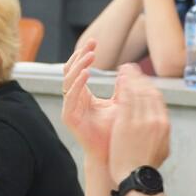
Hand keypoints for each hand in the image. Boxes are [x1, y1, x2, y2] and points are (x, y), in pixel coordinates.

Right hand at [61, 40, 118, 164]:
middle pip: (71, 70)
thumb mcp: (120, 103)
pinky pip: (70, 96)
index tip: (95, 42)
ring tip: (90, 56)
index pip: (79, 68)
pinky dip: (77, 83)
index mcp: (83, 95)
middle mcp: (74, 99)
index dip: (85, 54)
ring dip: (79, 66)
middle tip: (91, 44)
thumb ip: (121, 87)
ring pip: (68, 80)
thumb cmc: (115, 131)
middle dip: (80, 55)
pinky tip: (86, 73)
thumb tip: (127, 68)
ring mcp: (70, 108)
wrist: (113, 154)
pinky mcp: (69, 117)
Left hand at [107, 65, 169, 183]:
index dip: (148, 86)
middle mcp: (155, 119)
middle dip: (139, 77)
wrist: (136, 179)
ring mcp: (141, 120)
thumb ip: (162, 134)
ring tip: (124, 69)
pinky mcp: (126, 123)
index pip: (157, 98)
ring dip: (131, 78)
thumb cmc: (145, 166)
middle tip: (131, 68)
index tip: (140, 80)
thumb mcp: (162, 149)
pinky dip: (123, 87)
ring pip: (137, 92)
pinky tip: (118, 79)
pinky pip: (126, 99)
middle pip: (148, 91)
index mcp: (164, 124)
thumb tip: (163, 125)